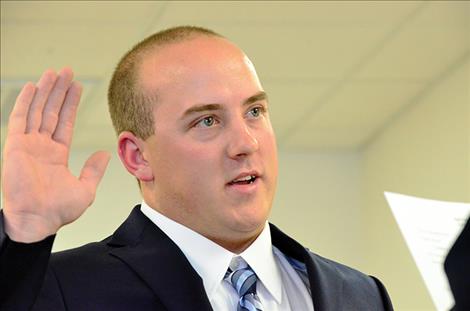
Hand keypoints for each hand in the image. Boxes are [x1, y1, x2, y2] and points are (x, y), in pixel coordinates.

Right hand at [1, 68, 109, 241]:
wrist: (38, 221)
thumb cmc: (59, 211)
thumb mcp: (85, 188)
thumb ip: (94, 169)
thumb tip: (104, 153)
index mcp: (57, 154)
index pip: (64, 122)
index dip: (70, 104)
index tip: (77, 86)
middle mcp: (42, 146)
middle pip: (51, 111)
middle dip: (59, 91)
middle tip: (66, 71)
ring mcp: (28, 145)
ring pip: (37, 110)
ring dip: (46, 91)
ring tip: (54, 72)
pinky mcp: (16, 147)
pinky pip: (19, 119)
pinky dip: (25, 102)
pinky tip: (32, 87)